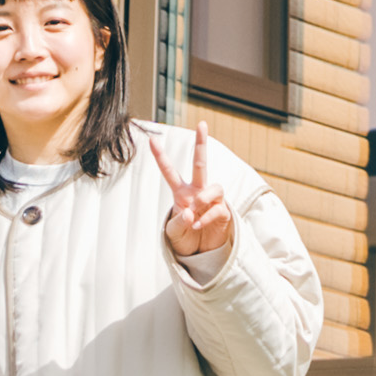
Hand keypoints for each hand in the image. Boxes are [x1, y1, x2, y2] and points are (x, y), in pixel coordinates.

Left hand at [153, 133, 239, 272]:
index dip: (161, 157)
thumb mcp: (173, 233)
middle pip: (200, 163)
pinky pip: (217, 208)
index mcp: (181, 193)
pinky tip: (197, 224)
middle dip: (201, 143)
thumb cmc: (185, 236)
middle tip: (202, 124)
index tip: (152, 139)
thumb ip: (178, 222)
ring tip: (195, 208)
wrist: (201, 252)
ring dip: (204, 197)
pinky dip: (205, 217)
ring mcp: (212, 200)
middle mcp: (198, 191)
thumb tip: (188, 211)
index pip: (169, 172)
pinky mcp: (223, 212)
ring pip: (215, 186)